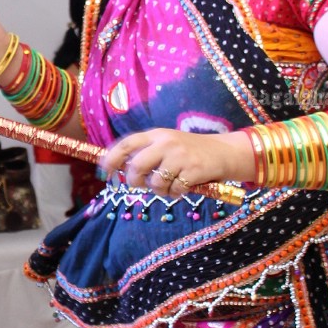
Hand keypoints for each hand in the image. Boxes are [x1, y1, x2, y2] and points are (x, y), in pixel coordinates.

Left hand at [100, 127, 244, 191]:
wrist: (224, 152)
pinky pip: (173, 190)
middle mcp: (166, 143)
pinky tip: (183, 186)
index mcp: (156, 134)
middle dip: (135, 181)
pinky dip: (175, 193)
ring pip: (155, 183)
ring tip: (170, 184)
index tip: (104, 172)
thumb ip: (147, 152)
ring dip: (159, 190)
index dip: (112, 159)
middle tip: (141, 185)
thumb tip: (122, 170)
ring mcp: (180, 157)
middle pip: (137, 166)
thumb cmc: (190, 151)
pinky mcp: (192, 171)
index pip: (127, 144)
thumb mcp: (168, 144)